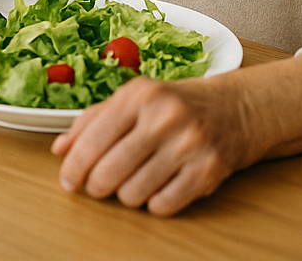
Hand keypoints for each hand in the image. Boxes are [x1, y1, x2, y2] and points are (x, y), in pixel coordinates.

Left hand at [52, 76, 254, 215]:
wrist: (241, 107)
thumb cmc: (182, 105)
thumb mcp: (138, 99)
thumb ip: (95, 120)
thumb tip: (61, 149)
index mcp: (143, 95)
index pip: (90, 144)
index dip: (73, 170)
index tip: (71, 180)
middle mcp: (167, 117)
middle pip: (106, 175)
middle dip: (98, 186)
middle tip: (104, 183)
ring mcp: (191, 143)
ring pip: (132, 195)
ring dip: (130, 194)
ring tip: (141, 179)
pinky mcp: (210, 169)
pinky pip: (162, 206)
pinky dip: (156, 203)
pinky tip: (164, 185)